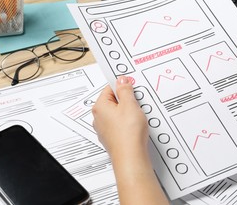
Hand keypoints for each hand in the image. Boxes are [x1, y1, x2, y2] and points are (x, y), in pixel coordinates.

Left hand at [92, 76, 168, 203]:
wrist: (131, 157)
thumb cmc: (127, 133)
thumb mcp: (130, 105)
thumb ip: (125, 90)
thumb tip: (122, 80)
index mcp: (100, 107)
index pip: (110, 88)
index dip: (123, 85)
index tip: (131, 85)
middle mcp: (99, 118)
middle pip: (114, 101)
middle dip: (127, 100)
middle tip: (136, 103)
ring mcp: (105, 129)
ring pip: (118, 113)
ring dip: (129, 112)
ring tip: (137, 116)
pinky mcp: (113, 137)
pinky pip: (121, 124)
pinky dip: (128, 123)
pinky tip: (136, 126)